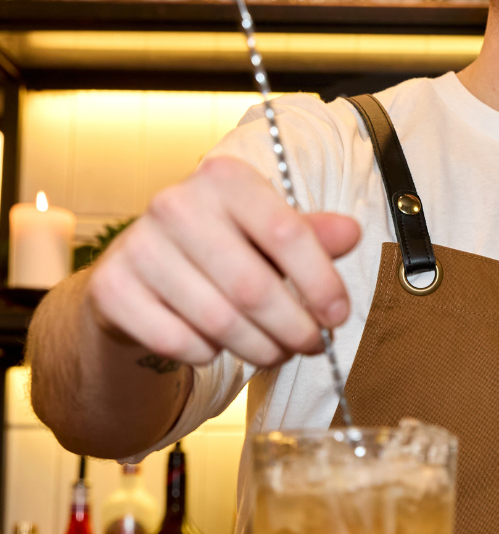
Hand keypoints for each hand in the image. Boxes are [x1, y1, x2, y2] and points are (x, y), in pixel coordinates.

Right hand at [85, 155, 360, 366]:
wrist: (142, 271)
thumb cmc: (223, 248)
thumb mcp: (270, 232)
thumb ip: (312, 235)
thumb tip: (352, 233)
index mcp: (225, 178)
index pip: (285, 232)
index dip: (320, 282)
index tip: (339, 316)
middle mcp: (176, 203)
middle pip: (254, 286)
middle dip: (293, 327)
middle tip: (312, 345)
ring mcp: (137, 245)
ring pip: (219, 321)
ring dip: (259, 348)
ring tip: (276, 352)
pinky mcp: (111, 288)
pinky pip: (178, 341)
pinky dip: (208, 355)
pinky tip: (219, 347)